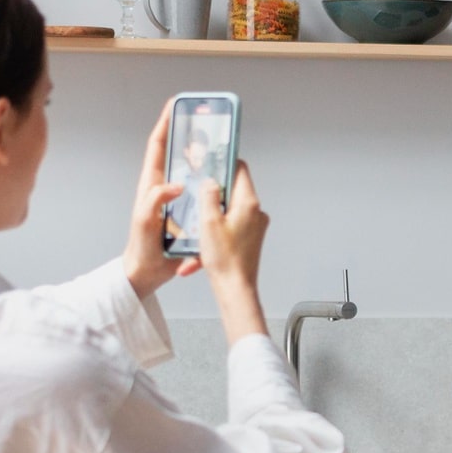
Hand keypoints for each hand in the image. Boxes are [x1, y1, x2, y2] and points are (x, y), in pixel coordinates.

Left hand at [123, 97, 201, 299]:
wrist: (148, 272)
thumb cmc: (142, 247)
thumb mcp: (144, 220)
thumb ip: (155, 199)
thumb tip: (176, 184)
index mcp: (151, 183)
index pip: (157, 146)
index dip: (165, 123)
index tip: (175, 104)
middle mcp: (165, 187)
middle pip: (178, 153)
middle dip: (190, 135)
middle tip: (206, 122)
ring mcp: (178, 200)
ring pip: (194, 173)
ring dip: (206, 160)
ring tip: (220, 148)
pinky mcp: (189, 214)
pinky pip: (203, 196)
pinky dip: (213, 187)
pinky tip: (226, 183)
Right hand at [200, 161, 269, 342]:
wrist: (236, 290)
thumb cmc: (225, 260)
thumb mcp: (208, 222)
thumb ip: (208, 196)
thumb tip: (209, 182)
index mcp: (248, 203)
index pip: (239, 169)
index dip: (222, 163)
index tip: (207, 162)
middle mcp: (256, 212)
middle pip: (232, 190)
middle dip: (211, 194)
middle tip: (195, 195)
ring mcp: (254, 226)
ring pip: (228, 211)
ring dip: (209, 219)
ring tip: (195, 231)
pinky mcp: (250, 239)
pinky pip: (229, 228)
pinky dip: (214, 234)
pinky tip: (199, 250)